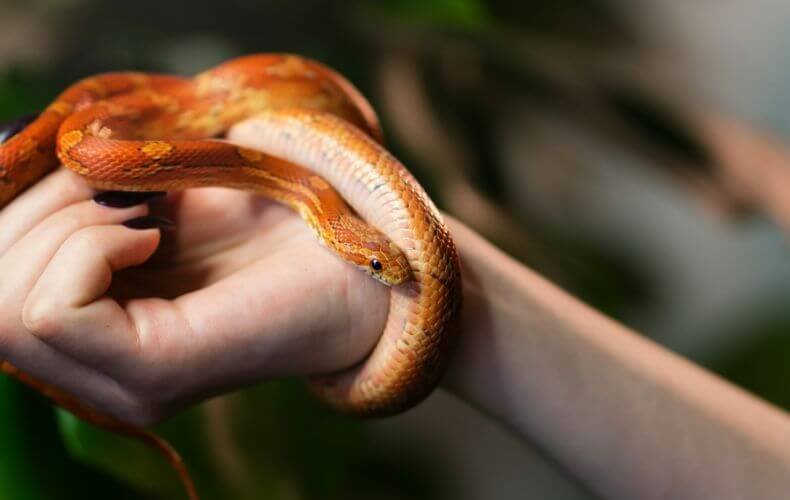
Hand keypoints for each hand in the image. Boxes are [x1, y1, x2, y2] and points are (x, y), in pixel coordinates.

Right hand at [0, 161, 389, 424]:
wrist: (362, 262)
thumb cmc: (273, 223)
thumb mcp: (160, 198)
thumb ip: (86, 200)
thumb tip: (14, 164)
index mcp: (95, 336)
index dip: (16, 211)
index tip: (97, 182)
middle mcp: (98, 374)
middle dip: (35, 214)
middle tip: (121, 194)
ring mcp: (124, 382)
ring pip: (7, 307)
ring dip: (62, 224)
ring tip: (143, 213)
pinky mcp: (156, 373)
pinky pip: (57, 310)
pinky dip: (91, 246)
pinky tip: (154, 234)